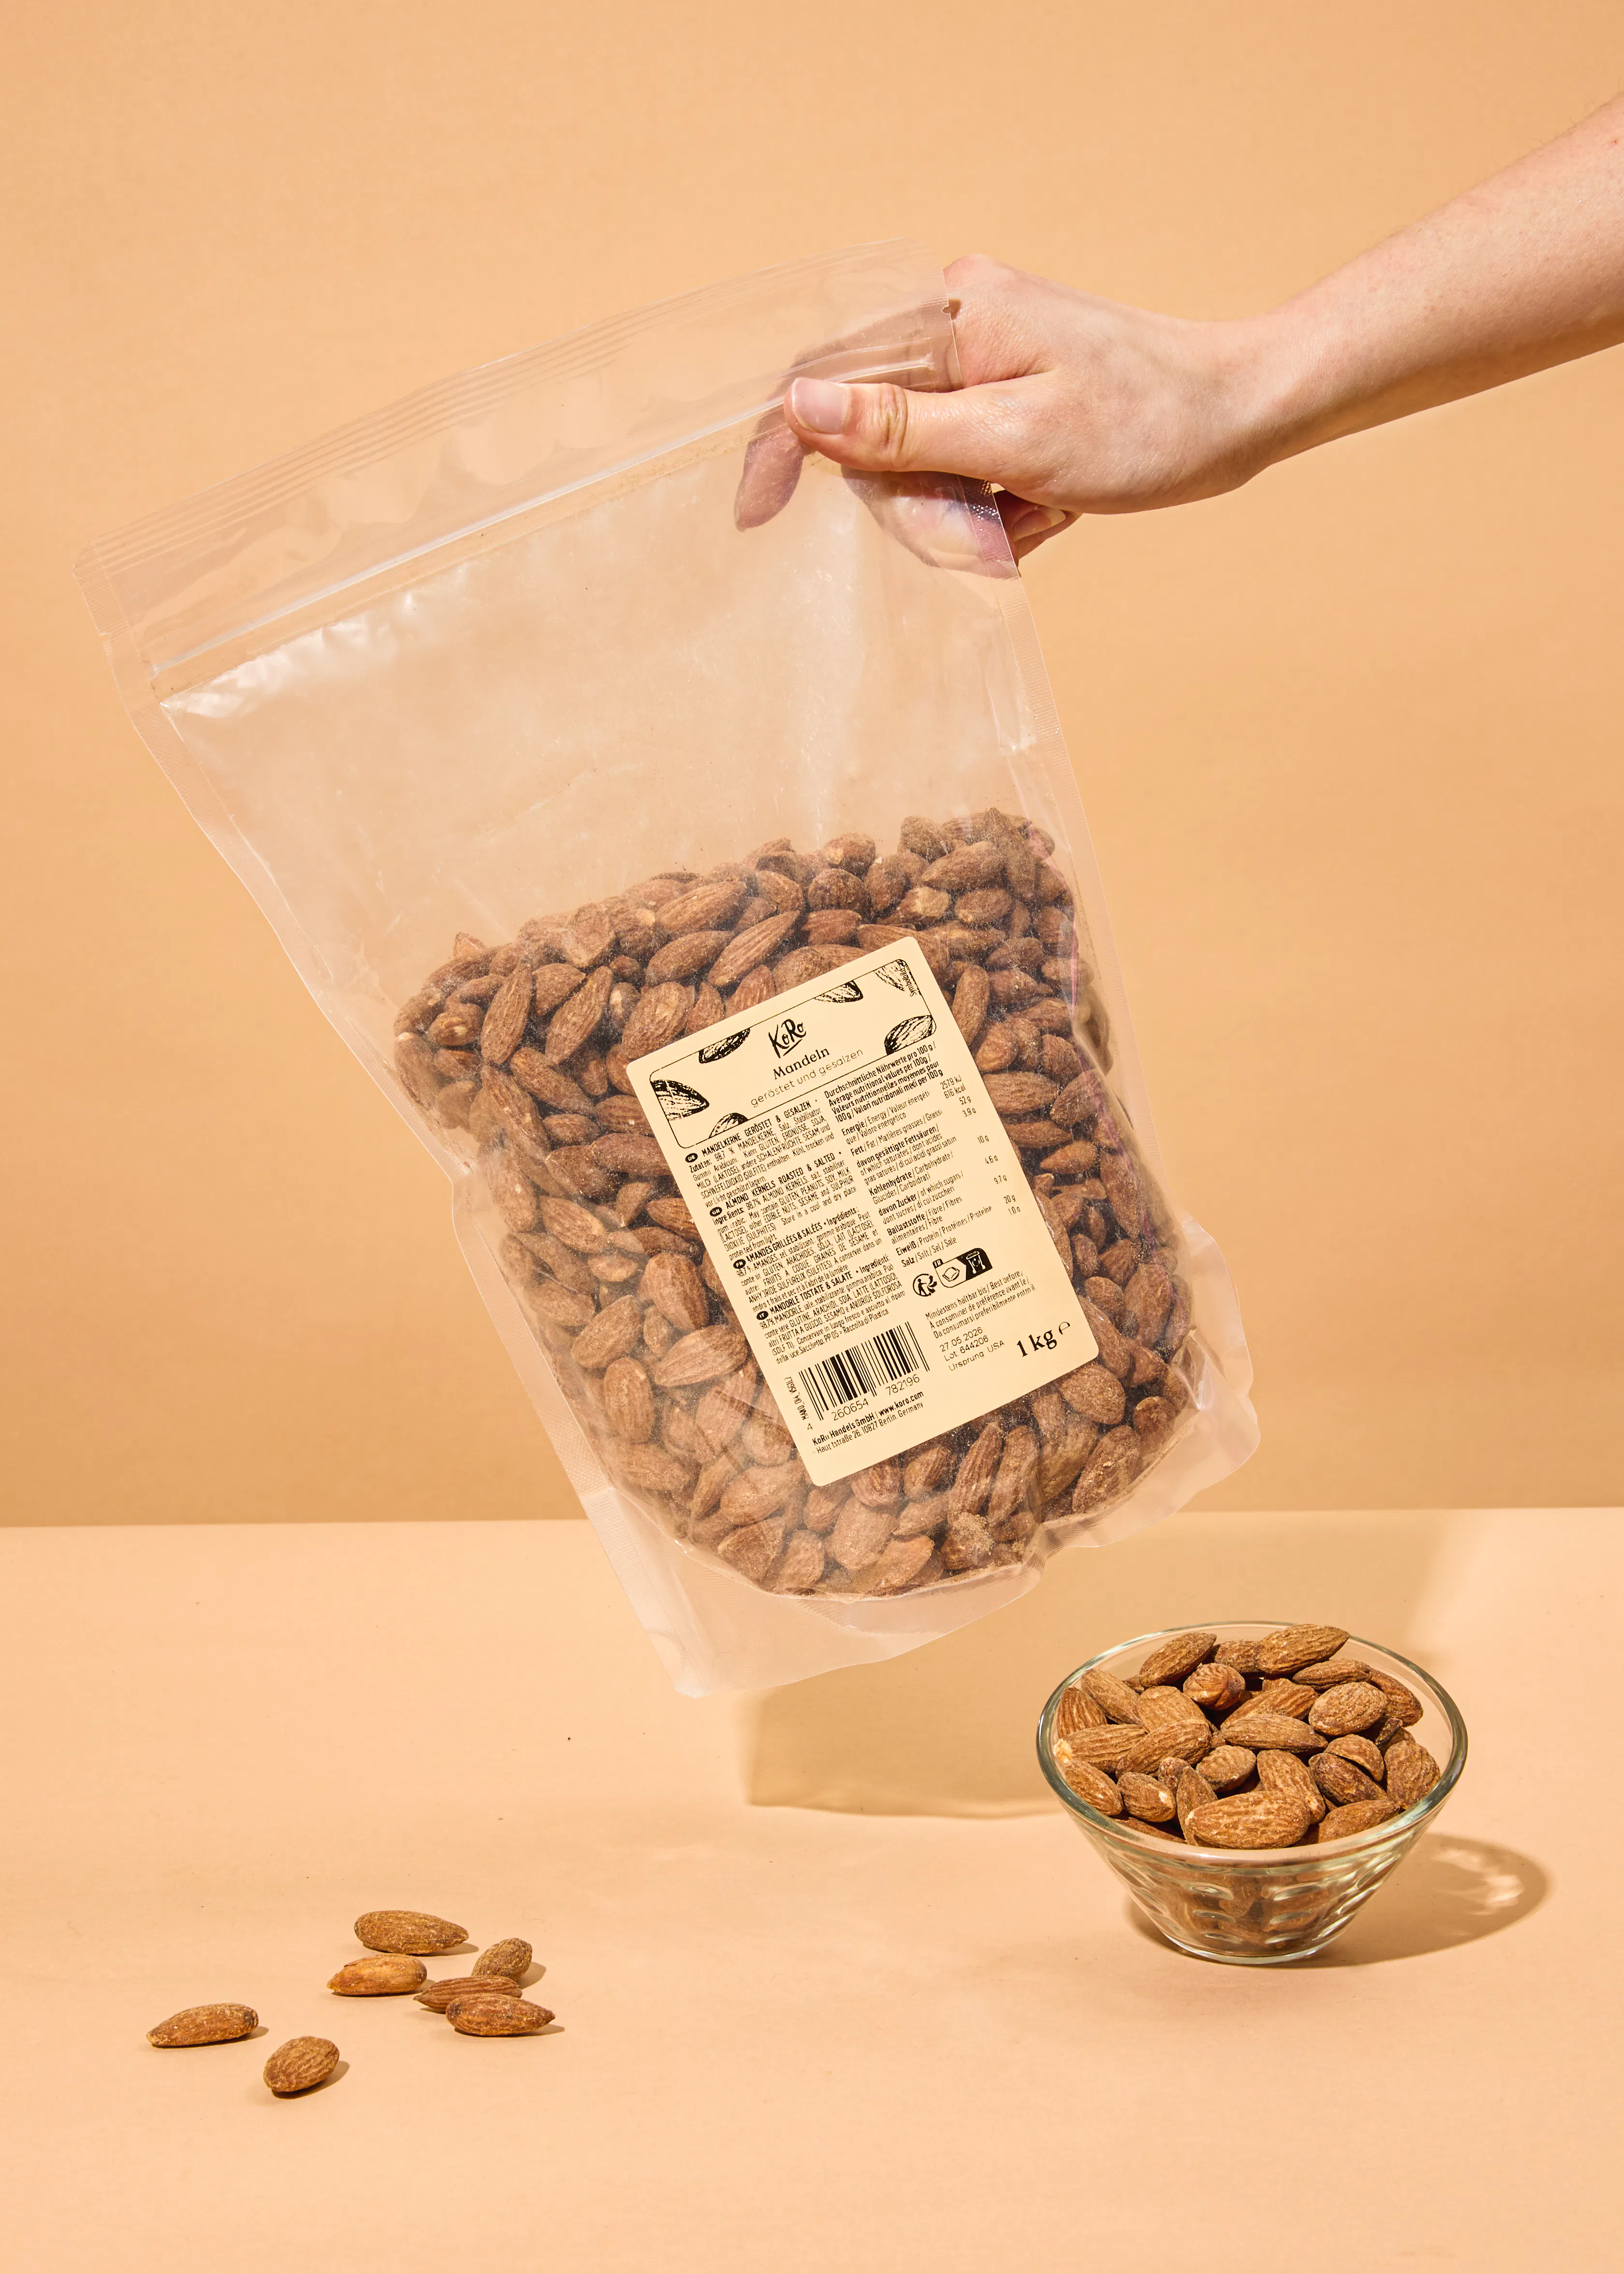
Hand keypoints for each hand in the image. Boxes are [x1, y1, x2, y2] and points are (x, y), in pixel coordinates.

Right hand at [752, 255, 1269, 560]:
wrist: (1241, 413)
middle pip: (876, 430)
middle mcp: (961, 317)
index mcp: (953, 312)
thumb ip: (901, 427)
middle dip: (922, 498)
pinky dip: (998, 500)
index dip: (783, 449)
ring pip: (922, 458)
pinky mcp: (1010, 388)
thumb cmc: (1145, 425)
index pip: (829, 377)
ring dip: (969, 507)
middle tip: (991, 526)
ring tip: (1038, 511)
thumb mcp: (1016, 440)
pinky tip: (1049, 503)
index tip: (758, 518)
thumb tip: (801, 406)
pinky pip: (966, 461)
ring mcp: (987, 353)